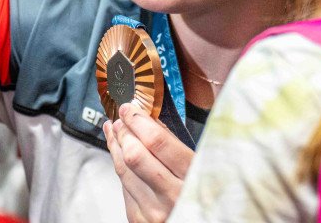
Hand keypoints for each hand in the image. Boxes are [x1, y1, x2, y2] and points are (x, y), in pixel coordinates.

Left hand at [104, 103, 193, 222]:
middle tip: (121, 119)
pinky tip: (120, 155)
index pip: (157, 142)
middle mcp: (173, 196)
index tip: (129, 108)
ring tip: (115, 131)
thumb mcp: (204, 165)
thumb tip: (149, 119)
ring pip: (123, 170)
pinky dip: (122, 168)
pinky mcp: (139, 219)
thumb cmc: (204, 192)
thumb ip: (178, 145)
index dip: (138, 121)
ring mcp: (154, 211)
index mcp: (193, 177)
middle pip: (134, 155)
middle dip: (123, 131)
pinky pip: (124, 186)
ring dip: (116, 146)